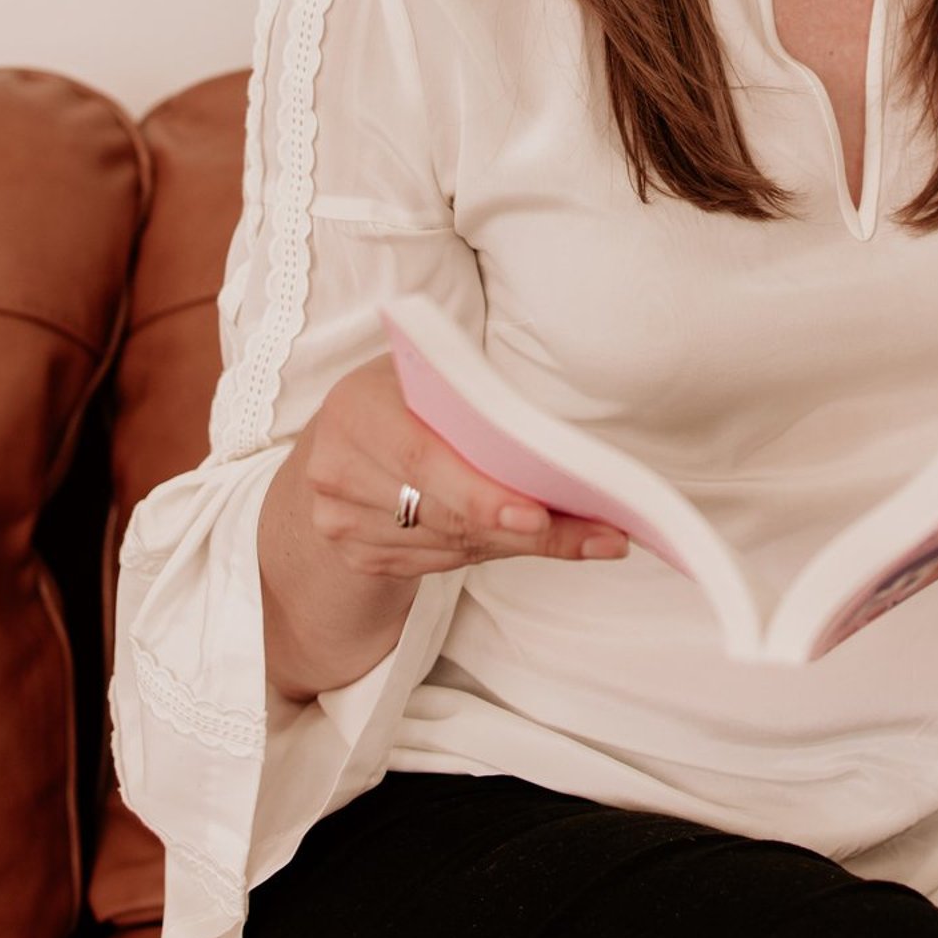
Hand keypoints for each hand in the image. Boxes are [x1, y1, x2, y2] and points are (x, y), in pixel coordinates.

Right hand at [286, 354, 630, 580]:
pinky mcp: (359, 556)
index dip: (481, 493)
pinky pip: (441, 563)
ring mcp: (341, 521)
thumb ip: (472, 400)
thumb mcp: (428, 375)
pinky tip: (533, 540)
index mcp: (356, 407)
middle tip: (599, 536)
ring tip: (591, 538)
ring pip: (451, 545)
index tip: (540, 514)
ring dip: (523, 544)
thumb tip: (556, 444)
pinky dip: (494, 552)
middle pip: (445, 513)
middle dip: (528, 528)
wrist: (340, 438)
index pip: (423, 458)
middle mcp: (337, 468)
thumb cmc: (404, 394)